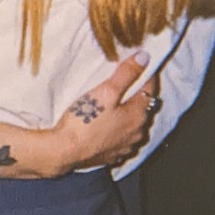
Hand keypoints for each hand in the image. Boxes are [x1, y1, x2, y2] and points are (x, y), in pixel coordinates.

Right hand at [49, 53, 158, 171]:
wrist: (64, 152)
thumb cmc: (84, 120)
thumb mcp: (106, 92)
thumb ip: (126, 74)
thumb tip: (144, 58)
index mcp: (138, 115)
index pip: (150, 88)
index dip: (145, 74)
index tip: (140, 65)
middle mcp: (138, 133)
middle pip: (142, 108)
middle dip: (136, 95)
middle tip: (125, 84)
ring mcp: (126, 147)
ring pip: (133, 125)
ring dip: (128, 115)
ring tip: (115, 105)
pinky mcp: (113, 156)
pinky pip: (122, 139)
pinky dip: (119, 130)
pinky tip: (108, 126)